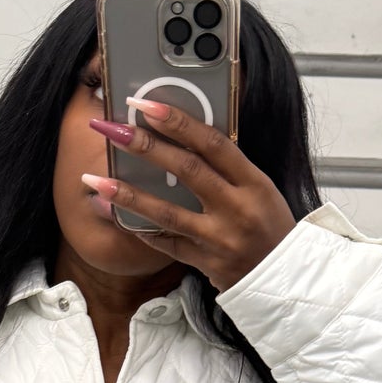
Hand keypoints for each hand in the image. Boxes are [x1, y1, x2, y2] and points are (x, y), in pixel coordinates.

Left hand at [83, 96, 295, 291]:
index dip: (178, 121)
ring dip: (128, 195)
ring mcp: (220, 239)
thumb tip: (181, 134)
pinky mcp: (207, 264)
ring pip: (168, 213)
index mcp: (253, 182)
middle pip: (186, 171)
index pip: (213, 143)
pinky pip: (167, 244)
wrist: (286, 278)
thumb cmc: (270, 226)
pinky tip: (113, 214)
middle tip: (111, 129)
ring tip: (95, 180)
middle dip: (145, 147)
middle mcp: (237, 209)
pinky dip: (139, 228)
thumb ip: (226, 165)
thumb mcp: (259, 188)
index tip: (146, 105)